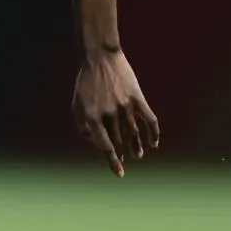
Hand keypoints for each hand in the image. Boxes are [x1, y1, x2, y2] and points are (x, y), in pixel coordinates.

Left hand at [72, 50, 160, 176]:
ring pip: (134, 133)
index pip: (105, 146)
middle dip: (123, 153)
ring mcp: (124, 106)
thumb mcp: (77, 105)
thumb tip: (95, 141)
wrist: (100, 57)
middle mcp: (109, 114)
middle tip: (126, 158)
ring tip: (138, 154)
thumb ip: (83, 126)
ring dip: (137, 146)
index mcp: (92, 117)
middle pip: (119, 140)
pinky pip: (149, 120)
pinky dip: (153, 133)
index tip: (120, 173)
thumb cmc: (86, 83)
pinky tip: (153, 142)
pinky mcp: (137, 98)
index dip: (113, 161)